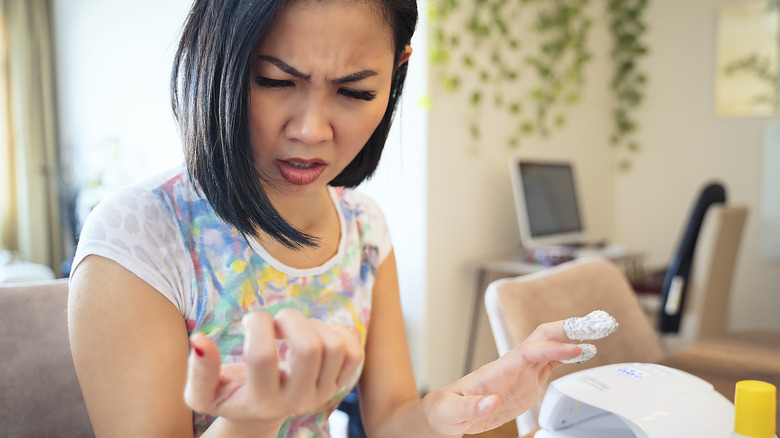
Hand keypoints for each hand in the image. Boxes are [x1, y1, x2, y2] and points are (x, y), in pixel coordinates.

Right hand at [184, 308, 363, 434]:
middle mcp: (297, 400)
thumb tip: (199, 340)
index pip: (262, 356)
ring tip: (295, 327)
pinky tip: (316, 333)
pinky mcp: (339, 383)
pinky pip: (354, 352)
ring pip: (333, 346)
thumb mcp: (204, 393)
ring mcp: (322, 393)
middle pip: (308, 349)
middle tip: (277, 321)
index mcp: (262, 401)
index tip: (249, 321)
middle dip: (290, 320)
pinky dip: (339, 332)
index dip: (255, 326)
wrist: (260, 415)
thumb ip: (199, 370)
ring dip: (313, 324)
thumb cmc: (230, 395)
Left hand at [424, 320, 584, 435]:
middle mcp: (511, 366)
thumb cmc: (446, 409)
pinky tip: (583, 353)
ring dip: (573, 337)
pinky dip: (568, 356)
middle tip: (597, 324)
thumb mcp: (452, 411)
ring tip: (598, 332)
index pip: (529, 351)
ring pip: (550, 347)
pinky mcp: (526, 383)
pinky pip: (550, 363)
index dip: (553, 348)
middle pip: (542, 337)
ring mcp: (520, 373)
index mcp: (497, 370)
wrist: (446, 414)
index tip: (576, 349)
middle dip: (568, 329)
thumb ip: (472, 406)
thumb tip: (492, 401)